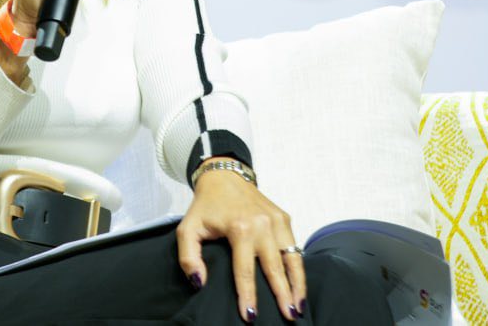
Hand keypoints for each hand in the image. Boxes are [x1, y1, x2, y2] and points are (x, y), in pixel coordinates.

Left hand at [177, 163, 306, 322]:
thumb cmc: (206, 205)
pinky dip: (298, 268)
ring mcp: (277, 220)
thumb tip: (200, 282)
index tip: (250, 315)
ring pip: (292, 259)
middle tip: (289, 317)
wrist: (224, 176)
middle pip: (275, 268)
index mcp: (239, 228)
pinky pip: (295, 247)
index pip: (245, 271)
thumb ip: (188, 257)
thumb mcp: (188, 229)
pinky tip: (299, 285)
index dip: (248, 295)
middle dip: (283, 295)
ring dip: (298, 284)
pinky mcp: (284, 217)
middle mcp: (262, 225)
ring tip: (299, 307)